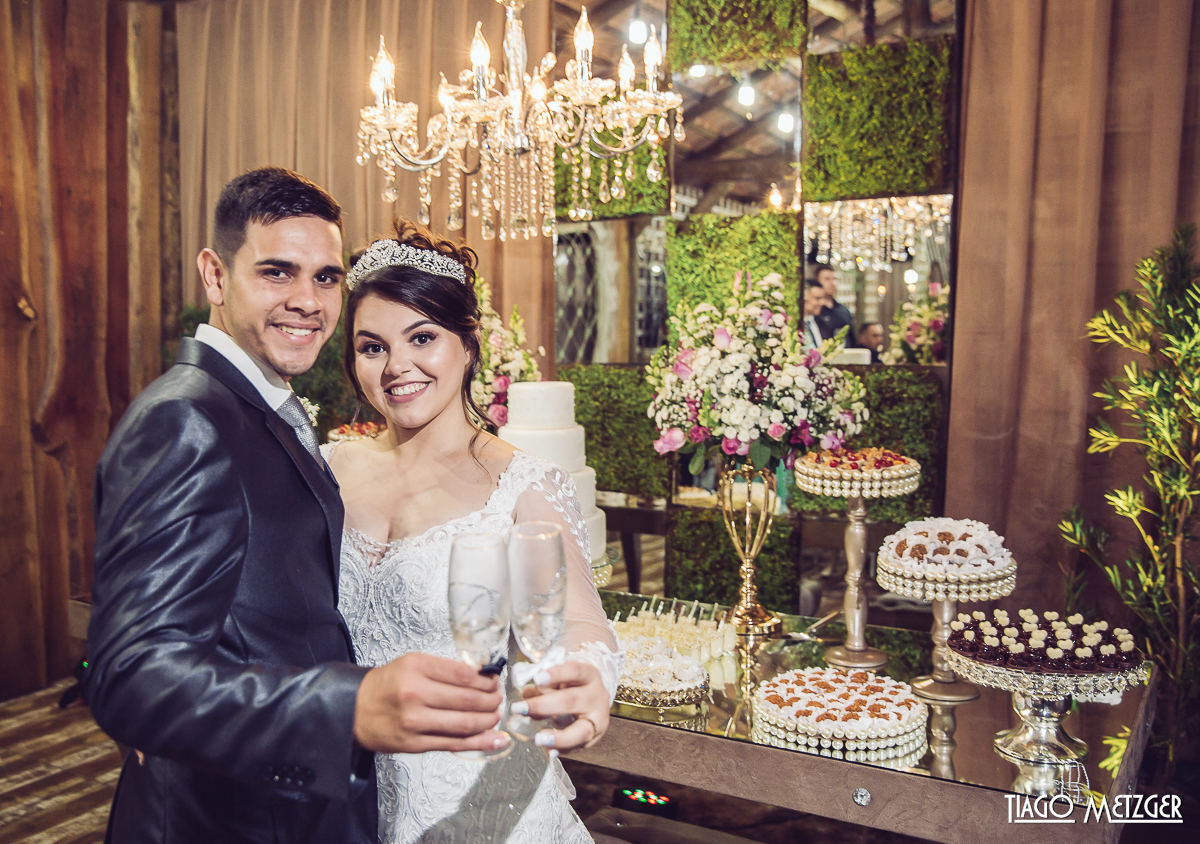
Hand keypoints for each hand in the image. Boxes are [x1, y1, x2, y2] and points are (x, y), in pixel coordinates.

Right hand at [353, 652, 508, 753]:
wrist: (354, 709)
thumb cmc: (387, 684)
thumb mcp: (412, 663)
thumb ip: (444, 669)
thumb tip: (481, 676)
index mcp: (416, 668)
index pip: (462, 674)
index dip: (485, 679)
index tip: (494, 680)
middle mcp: (415, 694)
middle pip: (467, 699)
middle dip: (491, 700)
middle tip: (499, 698)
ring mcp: (415, 722)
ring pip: (464, 723)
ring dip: (488, 720)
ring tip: (496, 715)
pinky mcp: (414, 744)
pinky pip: (453, 744)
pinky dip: (479, 743)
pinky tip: (495, 739)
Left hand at [513, 661, 608, 752]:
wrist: (596, 699)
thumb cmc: (573, 685)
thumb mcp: (563, 677)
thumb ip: (545, 684)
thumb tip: (525, 693)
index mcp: (589, 675)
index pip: (574, 671)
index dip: (557, 673)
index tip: (537, 678)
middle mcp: (597, 696)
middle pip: (571, 700)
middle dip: (542, 706)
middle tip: (518, 708)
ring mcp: (598, 719)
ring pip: (581, 730)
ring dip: (558, 737)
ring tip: (538, 739)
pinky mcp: (594, 738)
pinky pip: (578, 746)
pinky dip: (562, 749)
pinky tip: (548, 751)